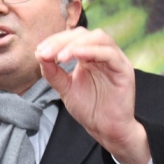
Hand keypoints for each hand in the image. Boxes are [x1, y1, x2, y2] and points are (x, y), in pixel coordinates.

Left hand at [35, 28, 149, 163]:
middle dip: (62, 41)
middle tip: (46, 53)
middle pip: (83, 34)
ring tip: (60, 57)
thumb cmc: (89, 108)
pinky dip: (93, 51)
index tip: (39, 51)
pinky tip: (77, 56)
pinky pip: (110, 54)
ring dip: (76, 44)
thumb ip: (53, 72)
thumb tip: (39, 54)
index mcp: (89, 55)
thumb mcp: (65, 88)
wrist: (105, 129)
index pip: (72, 38)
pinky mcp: (124, 70)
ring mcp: (115, 60)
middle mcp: (102, 54)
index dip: (55, 41)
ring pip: (99, 38)